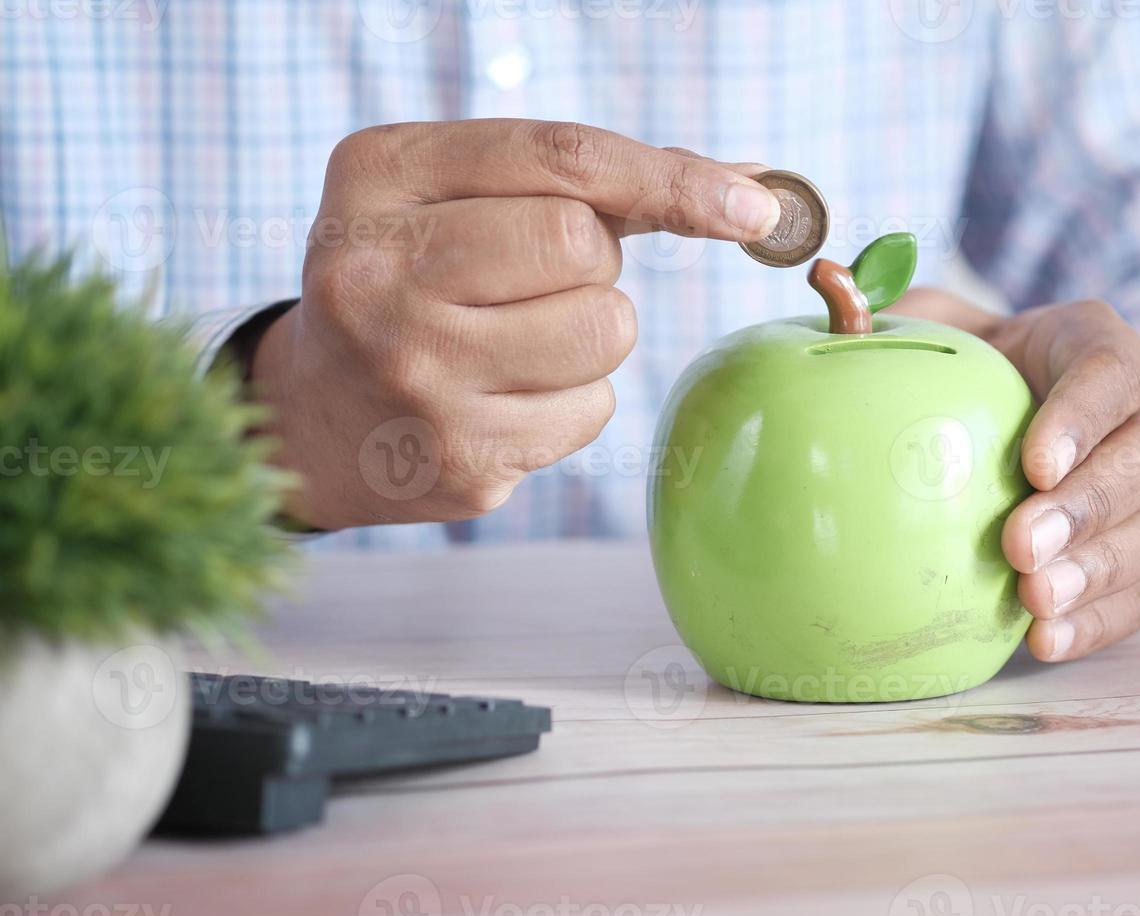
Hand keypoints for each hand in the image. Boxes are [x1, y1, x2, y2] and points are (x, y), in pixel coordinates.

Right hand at [250, 120, 781, 528]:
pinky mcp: (461, 458)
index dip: (672, 178)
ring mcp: (417, 376)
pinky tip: (501, 399)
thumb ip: (580, 177)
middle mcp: (380, 274)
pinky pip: (593, 410)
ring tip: (510, 340)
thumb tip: (748, 185)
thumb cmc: (411, 280)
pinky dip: (571, 401)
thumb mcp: (450, 195)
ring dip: (590, 332)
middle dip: (590, 262)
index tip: (755, 206)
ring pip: (605, 331)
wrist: (311, 416)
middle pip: (585, 247)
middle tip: (526, 281)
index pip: (560, 159)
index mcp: (376, 176)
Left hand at [888, 290, 1139, 661]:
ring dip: (1096, 573)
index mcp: (1102, 348)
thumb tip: (834, 296)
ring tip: (1035, 600)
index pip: (1109, 372)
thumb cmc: (999, 370)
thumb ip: (910, 317)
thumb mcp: (962, 328)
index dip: (1079, 418)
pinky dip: (1099, 620)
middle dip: (1085, 509)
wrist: (1071, 416)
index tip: (1034, 463)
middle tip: (1021, 546)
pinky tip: (1048, 639)